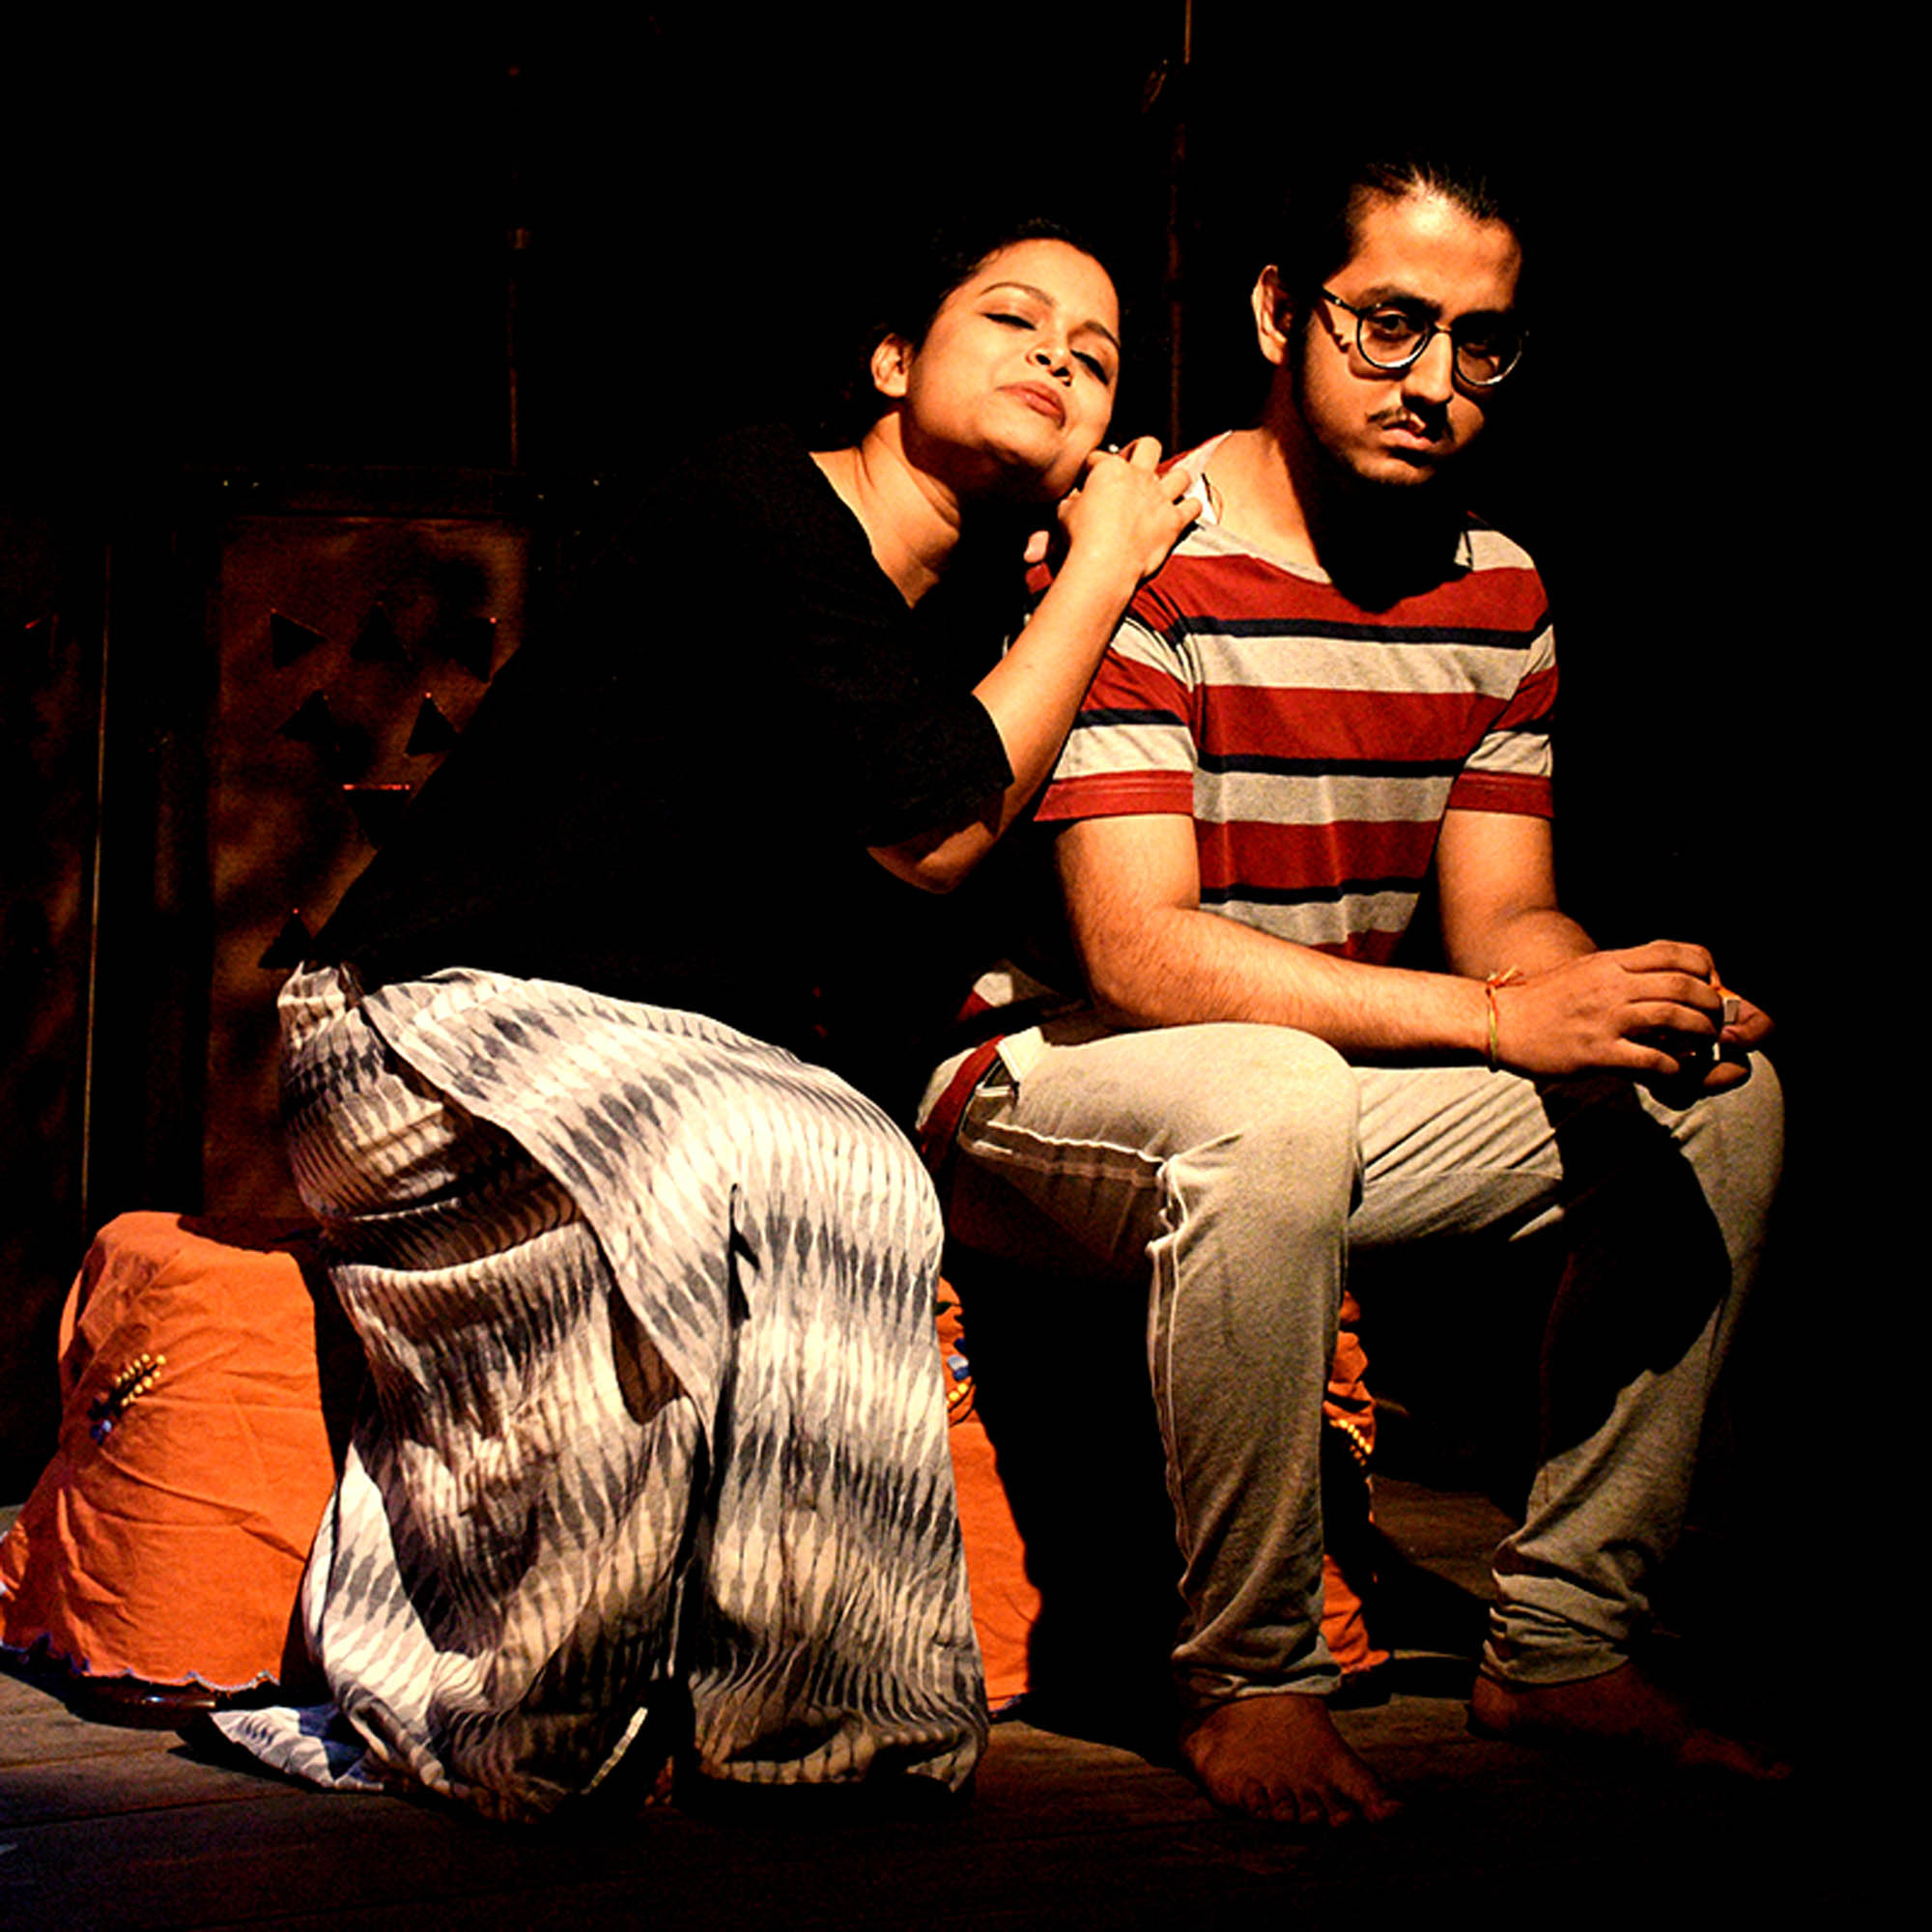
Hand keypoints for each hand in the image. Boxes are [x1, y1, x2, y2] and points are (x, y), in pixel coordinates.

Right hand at [1049, 436, 1200, 586]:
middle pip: (1149, 446)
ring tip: (1165, 490)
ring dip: (1173, 481)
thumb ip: (1071, 501)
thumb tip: (1073, 502)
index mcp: (1110, 469)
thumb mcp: (1064, 512)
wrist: (1104, 565)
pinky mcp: (1174, 521)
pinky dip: (1191, 507)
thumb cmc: (1081, 539)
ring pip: (1180, 475)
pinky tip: (1183, 511)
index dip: (1092, 469)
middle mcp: (1139, 476)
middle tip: (1134, 466)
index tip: (1088, 481)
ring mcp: (1160, 498)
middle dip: (1141, 452)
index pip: (1100, 457)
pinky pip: (1193, 506)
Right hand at [1491, 940, 1752, 1081]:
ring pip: (1676, 1019)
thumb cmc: (1542, 1001)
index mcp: (1612, 963)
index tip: (1709, 988)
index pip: (1679, 953)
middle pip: (1685, 986)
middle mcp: (1613, 986)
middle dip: (1711, 1006)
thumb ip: (1622, 973)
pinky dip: (1674, 1067)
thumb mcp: (1585, 971)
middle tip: (1713, 1023)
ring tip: (1700, 1046)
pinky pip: (1653, 1059)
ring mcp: (1606, 1019)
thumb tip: (1660, 981)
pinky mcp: (1597, 1052)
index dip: (1707, 970)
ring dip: (1700, 1034)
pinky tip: (1672, 1070)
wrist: (1499, 1021)